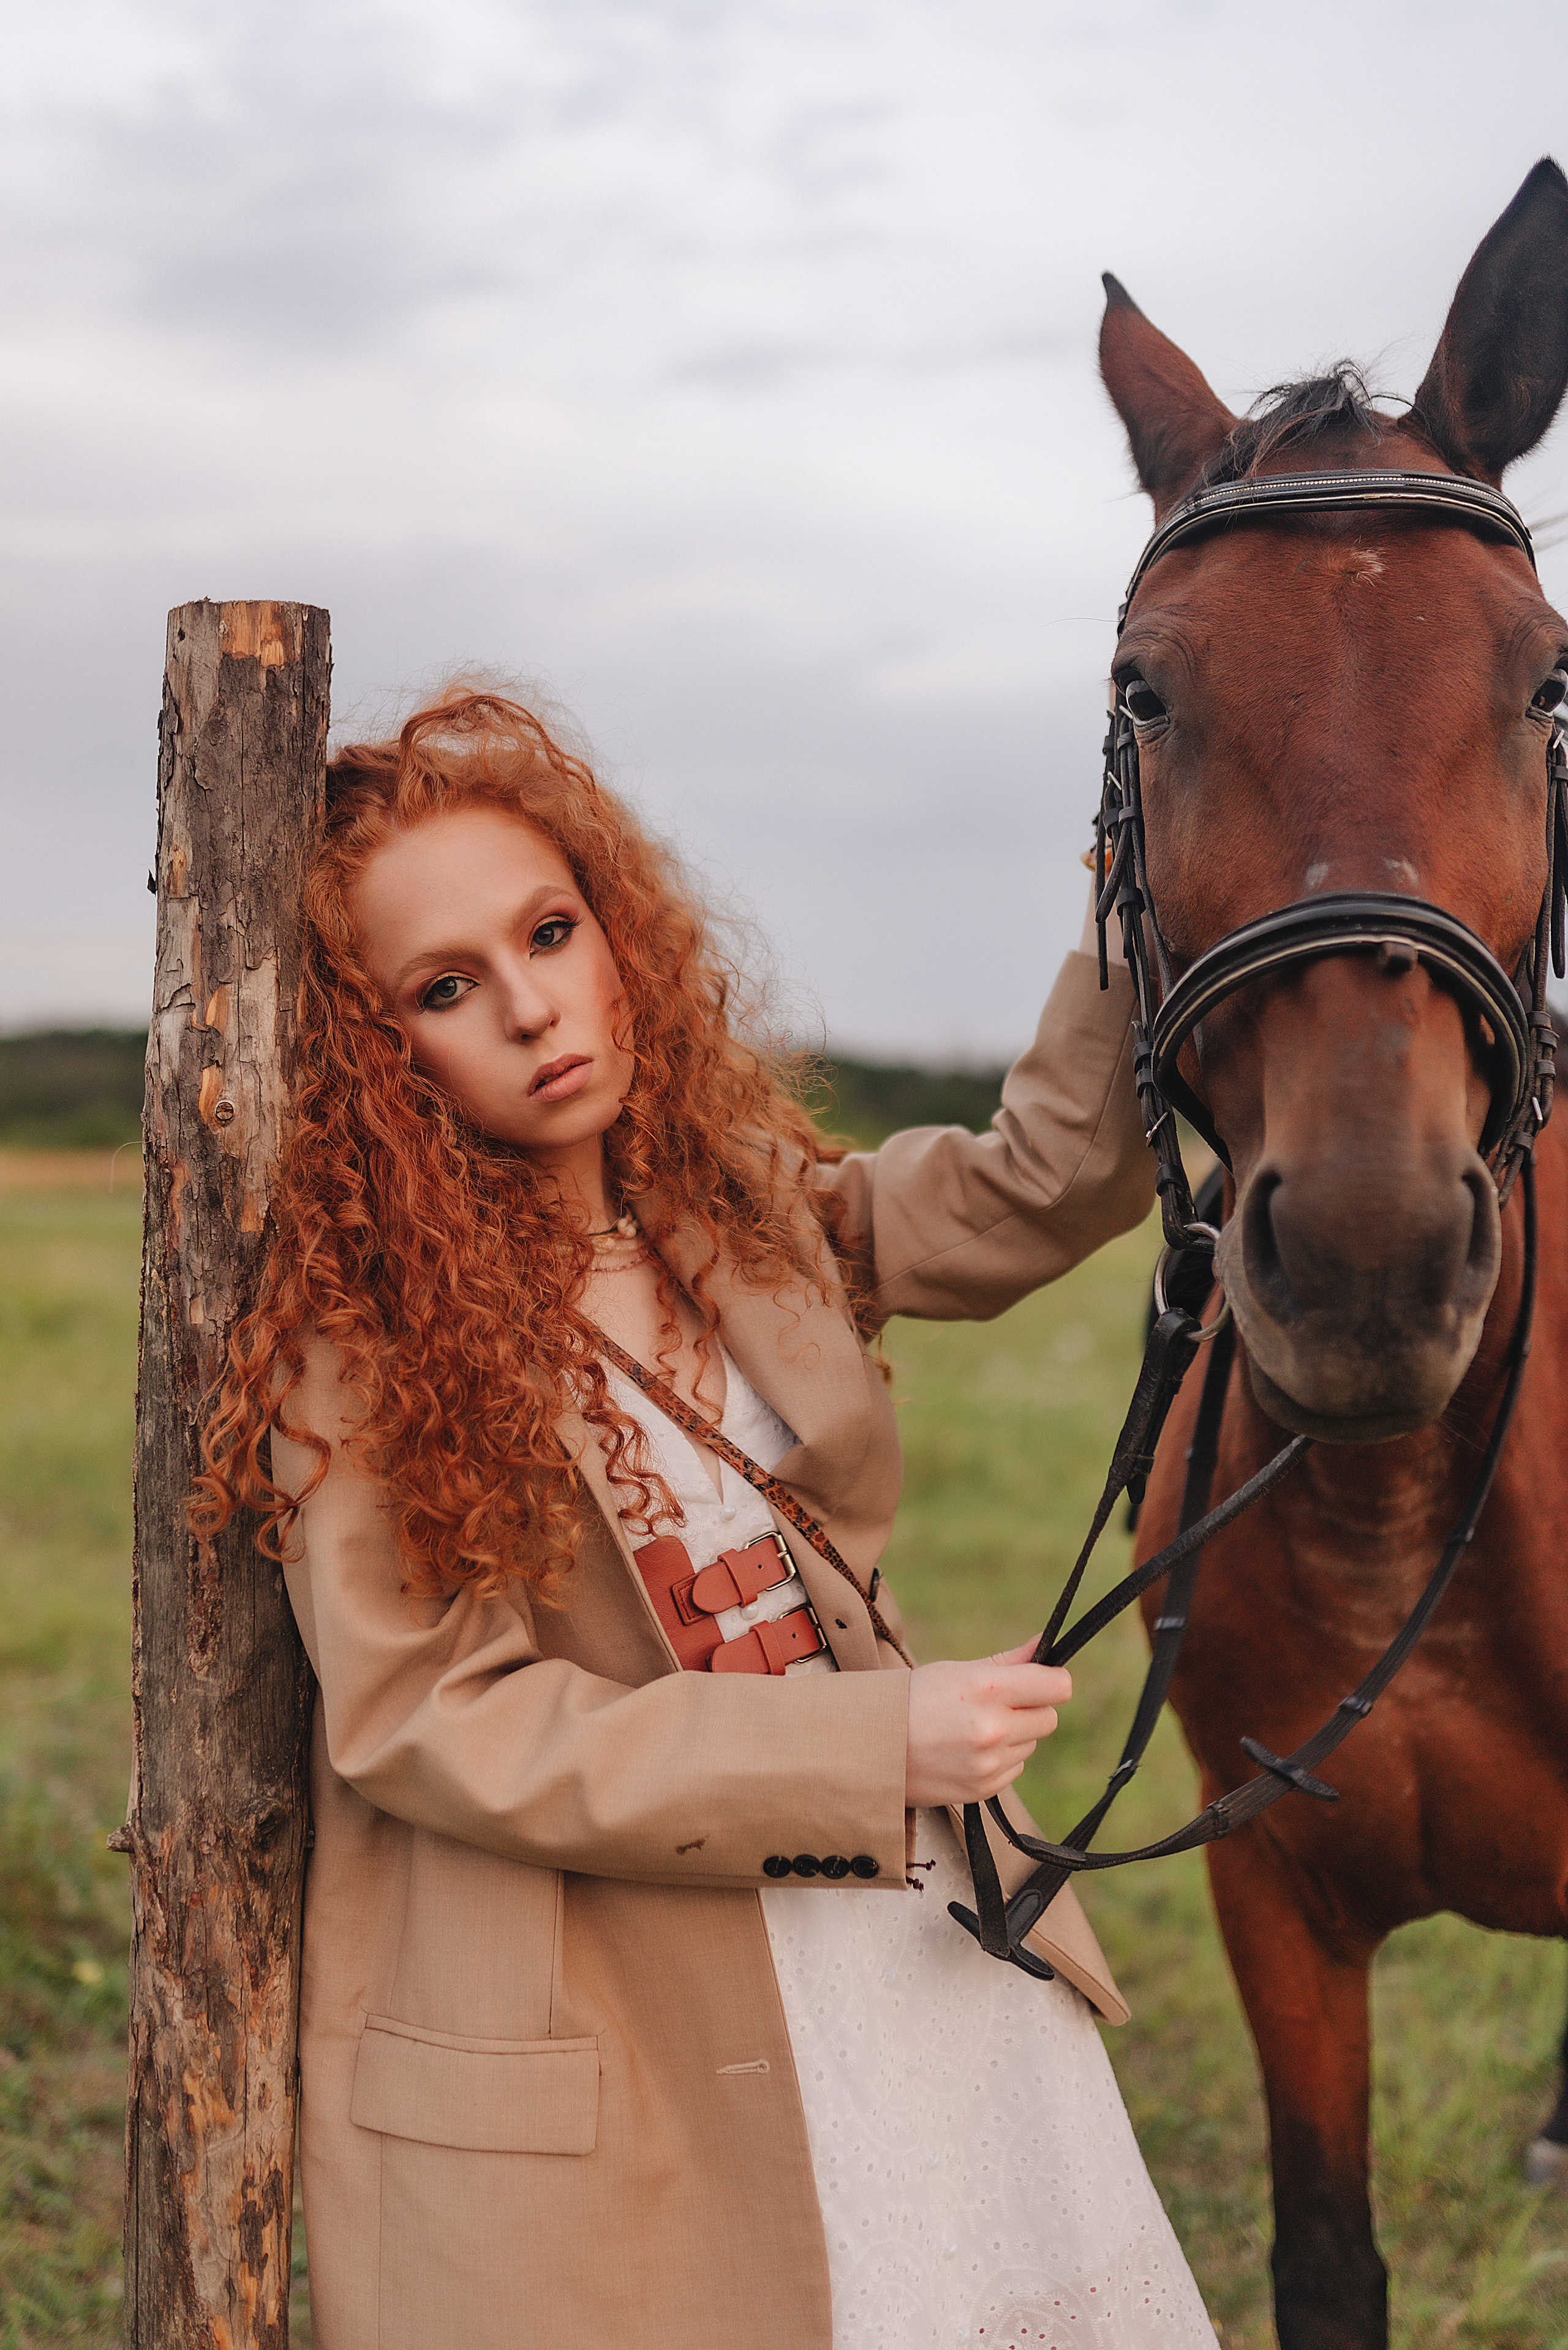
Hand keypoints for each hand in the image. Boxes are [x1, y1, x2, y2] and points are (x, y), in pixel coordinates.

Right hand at [904, 1641, 1071, 1807]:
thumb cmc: (914, 1699)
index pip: (1057, 1687)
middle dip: (1030, 1710)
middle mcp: (992, 1728)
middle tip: (997, 1705)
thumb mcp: (957, 1670)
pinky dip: (999, 1760)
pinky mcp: (983, 1789)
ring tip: (972, 1729)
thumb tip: (1044, 1644)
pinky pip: (1014, 1769)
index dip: (1052, 1681)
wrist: (872, 1746)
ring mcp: (988, 1762)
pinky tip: (967, 1751)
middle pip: (1048, 1718)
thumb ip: (1008, 1661)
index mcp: (987, 1689)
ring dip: (1013, 1736)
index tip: (1042, 1681)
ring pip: (1030, 1745)